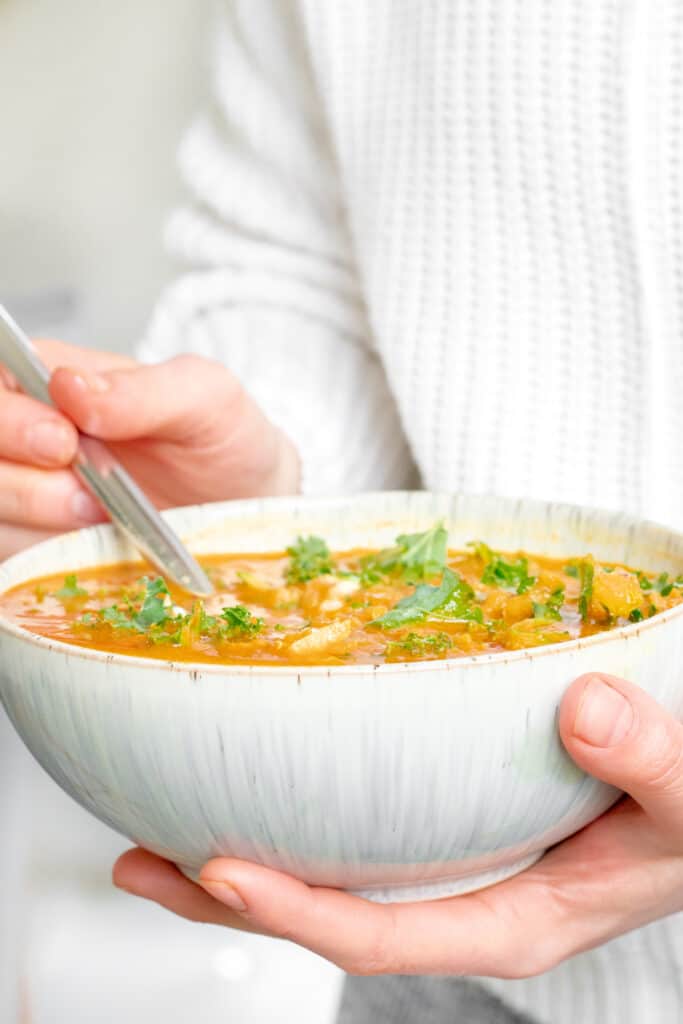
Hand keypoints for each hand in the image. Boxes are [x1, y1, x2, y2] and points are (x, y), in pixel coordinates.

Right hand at [0, 340, 298, 560]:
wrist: (243, 511)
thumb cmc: (221, 442)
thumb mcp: (207, 399)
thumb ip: (144, 389)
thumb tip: (70, 388)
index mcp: (50, 380)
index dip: (9, 419)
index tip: (63, 443)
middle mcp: (23, 435)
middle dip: (20, 482)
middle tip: (88, 496)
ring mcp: (21, 492)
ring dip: (33, 522)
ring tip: (99, 520)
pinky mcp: (28, 546)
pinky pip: (6, 555)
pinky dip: (41, 560)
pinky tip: (87, 549)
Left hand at [114, 673, 682, 976]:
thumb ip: (654, 763)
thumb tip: (584, 708)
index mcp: (512, 919)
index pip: (383, 936)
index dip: (296, 911)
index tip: (219, 872)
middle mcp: (465, 896)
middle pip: (330, 910)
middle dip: (229, 894)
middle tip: (139, 859)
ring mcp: (451, 859)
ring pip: (333, 866)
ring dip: (246, 848)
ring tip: (159, 816)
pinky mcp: (445, 815)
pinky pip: (359, 819)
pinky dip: (299, 800)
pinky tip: (256, 767)